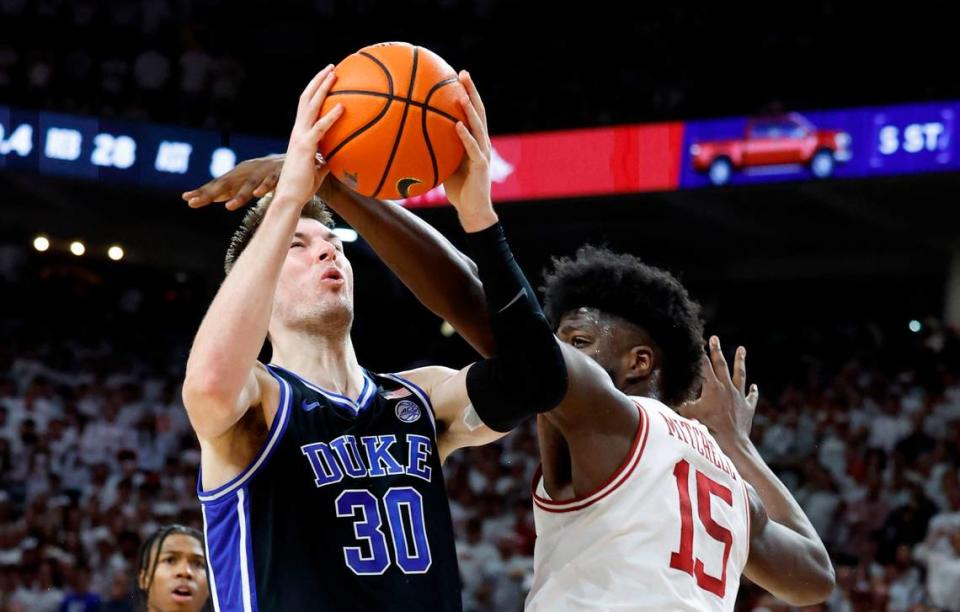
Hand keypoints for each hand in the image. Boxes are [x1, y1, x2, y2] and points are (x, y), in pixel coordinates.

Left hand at [182, 155, 284, 210]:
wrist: (296, 157)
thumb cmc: (266, 173)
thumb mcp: (246, 181)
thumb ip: (230, 189)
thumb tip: (209, 196)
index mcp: (238, 174)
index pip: (217, 185)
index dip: (202, 192)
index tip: (186, 199)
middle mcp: (247, 171)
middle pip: (227, 184)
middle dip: (210, 193)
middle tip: (194, 202)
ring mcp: (263, 172)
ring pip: (249, 185)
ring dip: (240, 196)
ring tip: (229, 207)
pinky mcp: (279, 173)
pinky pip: (271, 181)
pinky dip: (265, 187)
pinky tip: (258, 195)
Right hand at [272, 65, 342, 206]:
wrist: (291, 197)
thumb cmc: (303, 186)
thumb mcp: (319, 170)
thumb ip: (326, 162)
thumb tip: (338, 160)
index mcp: (300, 135)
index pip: (306, 107)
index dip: (315, 92)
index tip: (326, 79)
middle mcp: (298, 132)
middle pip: (306, 99)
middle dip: (319, 81)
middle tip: (332, 67)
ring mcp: (300, 137)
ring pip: (310, 106)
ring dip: (322, 88)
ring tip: (334, 74)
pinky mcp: (305, 147)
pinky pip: (320, 128)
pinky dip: (331, 116)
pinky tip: (342, 107)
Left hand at [443, 70, 495, 231]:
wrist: (473, 211)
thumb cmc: (458, 190)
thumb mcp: (444, 165)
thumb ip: (435, 150)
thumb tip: (410, 139)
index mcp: (474, 141)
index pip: (472, 112)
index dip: (467, 93)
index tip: (456, 76)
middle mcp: (481, 143)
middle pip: (479, 112)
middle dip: (471, 91)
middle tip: (463, 73)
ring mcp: (483, 153)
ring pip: (479, 126)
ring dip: (470, 109)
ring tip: (462, 93)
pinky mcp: (481, 166)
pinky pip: (473, 148)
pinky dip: (465, 136)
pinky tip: (457, 124)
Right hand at [679, 336, 758, 446]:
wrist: (732, 442)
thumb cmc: (709, 428)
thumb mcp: (690, 415)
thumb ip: (681, 405)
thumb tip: (670, 399)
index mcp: (712, 388)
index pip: (704, 366)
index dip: (700, 354)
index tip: (698, 343)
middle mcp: (727, 388)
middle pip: (721, 365)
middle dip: (716, 350)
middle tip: (714, 338)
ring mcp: (739, 396)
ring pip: (740, 374)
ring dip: (740, 361)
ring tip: (742, 349)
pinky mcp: (747, 407)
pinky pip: (751, 396)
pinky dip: (752, 391)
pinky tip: (754, 386)